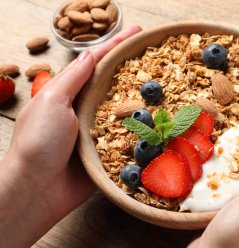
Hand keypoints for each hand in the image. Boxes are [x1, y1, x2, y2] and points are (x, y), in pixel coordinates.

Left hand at [0, 26, 140, 247]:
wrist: (38, 190)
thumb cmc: (39, 142)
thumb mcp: (52, 101)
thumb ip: (73, 78)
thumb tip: (91, 54)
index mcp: (71, 93)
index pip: (97, 63)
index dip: (117, 46)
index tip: (138, 32)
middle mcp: (86, 109)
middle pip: (115, 83)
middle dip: (135, 68)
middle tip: (159, 56)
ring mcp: (99, 130)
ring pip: (126, 109)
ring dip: (144, 97)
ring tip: (166, 83)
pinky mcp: (109, 152)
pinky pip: (130, 137)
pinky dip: (144, 129)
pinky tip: (161, 122)